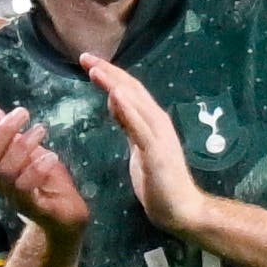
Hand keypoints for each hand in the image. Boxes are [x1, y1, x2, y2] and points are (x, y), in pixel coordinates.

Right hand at [0, 100, 89, 252]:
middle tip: (23, 113)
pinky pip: (27, 190)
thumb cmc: (42, 178)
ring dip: (24, 146)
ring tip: (41, 130)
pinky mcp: (35, 209)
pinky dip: (37, 169)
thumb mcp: (23, 146)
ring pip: (6, 172)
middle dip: (3, 132)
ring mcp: (15, 198)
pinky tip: (51, 156)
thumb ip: (2, 126)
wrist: (65, 215)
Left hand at [75, 50, 204, 232]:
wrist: (180, 209)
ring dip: (115, 85)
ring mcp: (159, 137)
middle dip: (109, 72)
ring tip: (96, 70)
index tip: (89, 62)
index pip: (130, 91)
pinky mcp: (157, 153)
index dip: (110, 74)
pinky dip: (129, 110)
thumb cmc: (159, 183)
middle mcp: (158, 122)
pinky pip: (140, 128)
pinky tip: (116, 97)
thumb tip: (116, 101)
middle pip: (132, 90)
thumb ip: (129, 124)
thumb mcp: (138, 148)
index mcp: (152, 121)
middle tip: (86, 57)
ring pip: (136, 103)